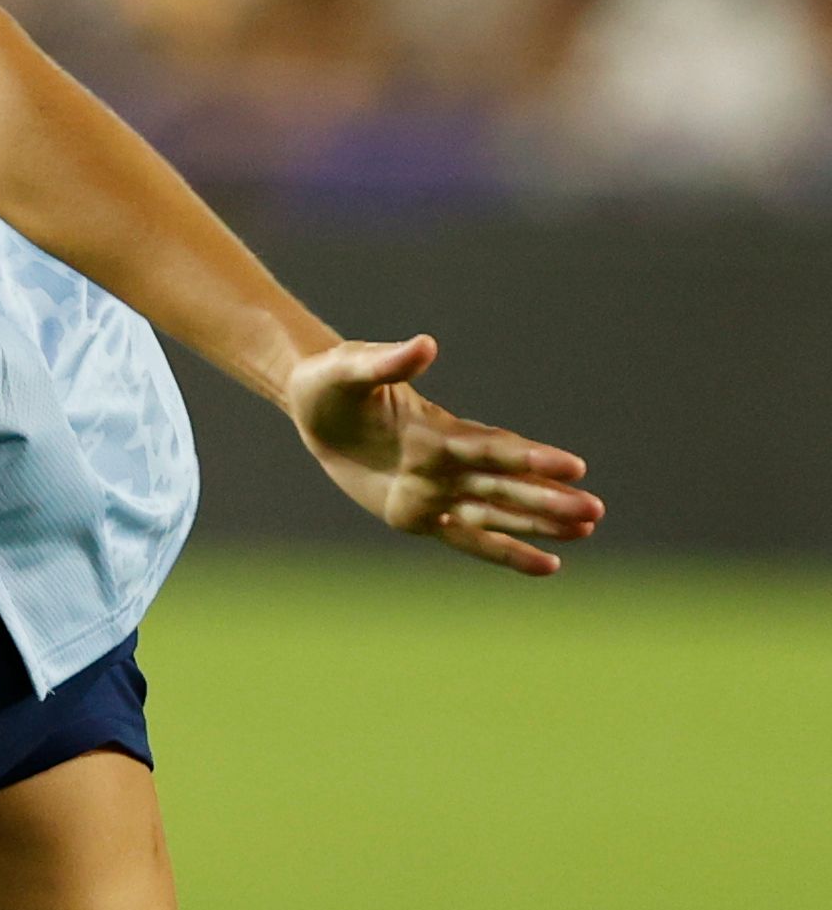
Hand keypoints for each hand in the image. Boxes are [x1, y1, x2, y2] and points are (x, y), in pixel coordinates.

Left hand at [285, 334, 602, 574]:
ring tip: (587, 531)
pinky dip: (506, 552)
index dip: (532, 458)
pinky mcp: (418, 515)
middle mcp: (448, 462)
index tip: (574, 467)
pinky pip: (468, 540)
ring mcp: (437, 490)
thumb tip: (425, 344)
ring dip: (539, 524)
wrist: (314, 408)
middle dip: (547, 499)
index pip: (494, 448)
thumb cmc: (331, 382)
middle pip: (505, 485)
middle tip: (595, 513)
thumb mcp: (350, 371)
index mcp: (438, 429)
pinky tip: (549, 565)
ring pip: (497, 513)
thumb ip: (387, 363)